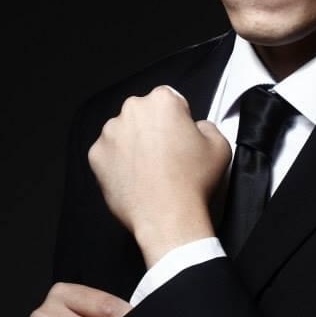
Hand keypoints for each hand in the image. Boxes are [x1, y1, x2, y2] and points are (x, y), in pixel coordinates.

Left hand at [88, 85, 231, 265]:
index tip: (180, 137)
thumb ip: (206, 126)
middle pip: (142, 114)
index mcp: (161, 100)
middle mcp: (131, 110)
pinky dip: (117, 163)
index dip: (177, 119)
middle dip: (152, 128)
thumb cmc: (193, 180)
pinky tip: (134, 178)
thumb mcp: (219, 145)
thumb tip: (196, 128)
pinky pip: (108, 154)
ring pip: (123, 132)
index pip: (169, 100)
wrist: (167, 216)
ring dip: (133, 144)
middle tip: (165, 155)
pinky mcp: (96, 155)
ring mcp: (109, 132)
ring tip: (149, 170)